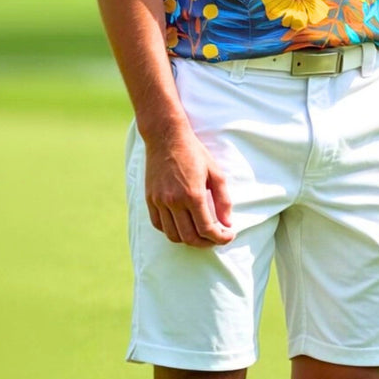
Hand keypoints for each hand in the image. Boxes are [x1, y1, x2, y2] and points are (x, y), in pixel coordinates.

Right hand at [144, 123, 234, 247]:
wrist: (166, 136)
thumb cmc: (193, 151)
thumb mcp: (215, 172)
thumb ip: (223, 200)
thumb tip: (227, 224)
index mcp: (193, 194)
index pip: (207, 229)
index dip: (221, 238)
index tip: (229, 235)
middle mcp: (174, 201)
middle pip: (190, 238)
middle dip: (207, 243)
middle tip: (216, 238)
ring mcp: (159, 201)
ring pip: (173, 235)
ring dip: (189, 240)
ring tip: (200, 234)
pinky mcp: (150, 199)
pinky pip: (159, 225)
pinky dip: (171, 231)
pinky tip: (181, 225)